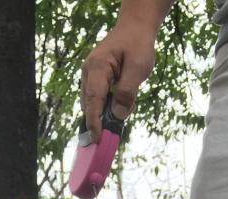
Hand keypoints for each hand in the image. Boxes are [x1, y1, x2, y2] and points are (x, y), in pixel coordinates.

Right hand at [80, 21, 156, 141]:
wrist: (134, 29)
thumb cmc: (137, 45)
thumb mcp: (139, 67)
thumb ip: (127, 91)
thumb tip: (118, 115)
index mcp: (97, 66)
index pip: (93, 99)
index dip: (94, 121)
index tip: (96, 139)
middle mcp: (88, 71)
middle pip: (89, 104)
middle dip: (97, 122)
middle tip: (108, 140)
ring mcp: (89, 76)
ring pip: (92, 104)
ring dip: (103, 115)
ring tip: (116, 122)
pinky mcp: (94, 80)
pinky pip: (96, 99)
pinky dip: (104, 109)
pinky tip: (117, 110)